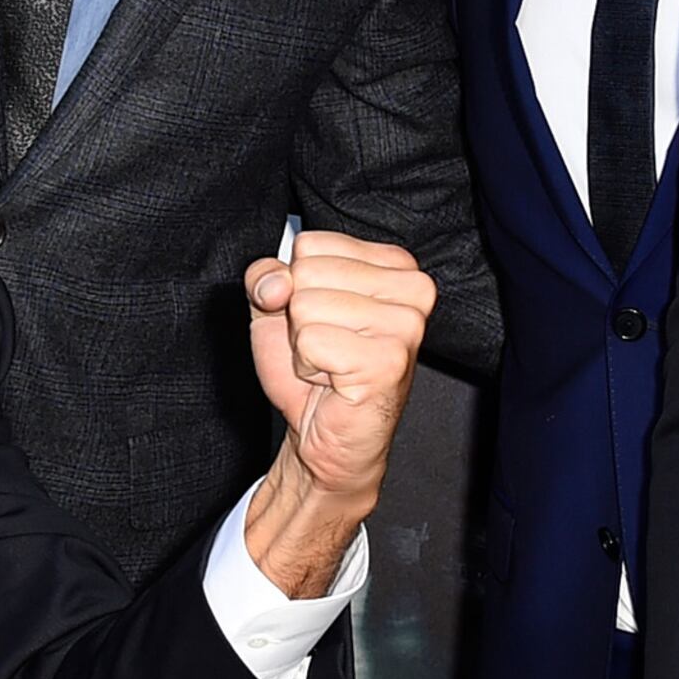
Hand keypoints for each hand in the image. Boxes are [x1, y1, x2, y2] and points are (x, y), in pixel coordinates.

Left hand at [244, 232, 432, 501]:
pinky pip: (312, 342)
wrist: (324, 434)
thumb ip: (266, 276)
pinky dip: (310, 367)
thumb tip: (276, 284)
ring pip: (306, 307)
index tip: (324, 318)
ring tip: (332, 364)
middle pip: (307, 273)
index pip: (310, 244)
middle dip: (301, 318)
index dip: (298, 286)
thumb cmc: (314, 368)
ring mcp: (406, 324)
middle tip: (329, 347)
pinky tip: (335, 381)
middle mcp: (412, 288)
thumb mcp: (279, 307)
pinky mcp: (389, 359)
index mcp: (395, 263)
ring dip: (305, 345)